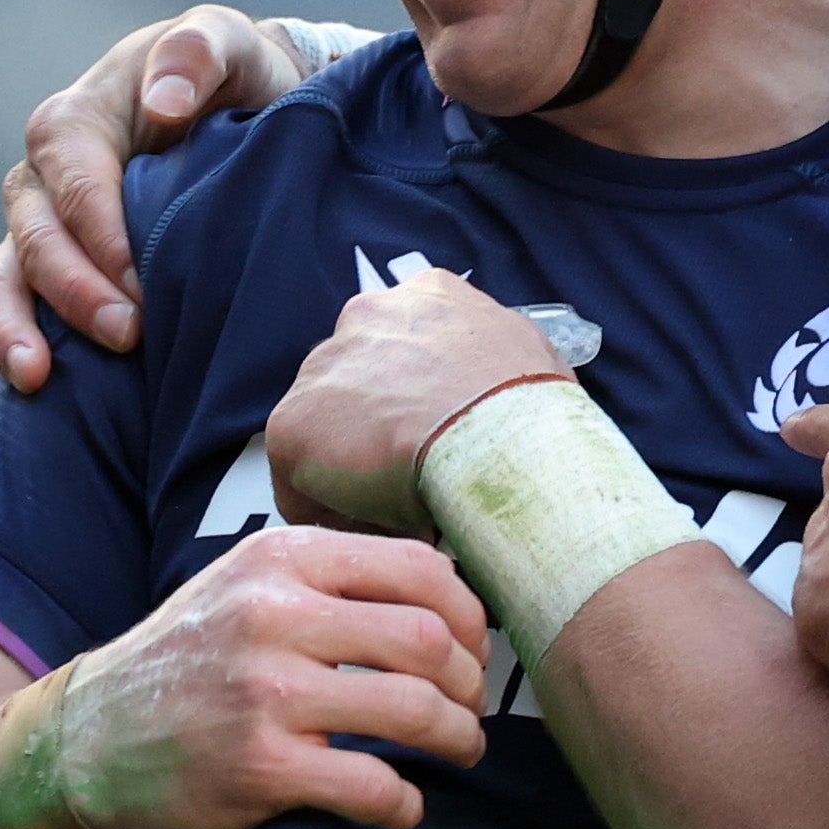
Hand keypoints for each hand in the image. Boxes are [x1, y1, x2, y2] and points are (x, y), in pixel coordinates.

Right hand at [0, 7, 315, 416]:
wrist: (248, 114)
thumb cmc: (238, 77)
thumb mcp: (229, 44)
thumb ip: (198, 53)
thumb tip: (163, 100)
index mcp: (81, 120)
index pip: (72, 175)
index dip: (97, 229)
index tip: (139, 282)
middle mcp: (47, 179)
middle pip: (33, 237)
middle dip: (69, 292)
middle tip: (124, 336)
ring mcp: (42, 230)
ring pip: (4, 282)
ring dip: (10, 332)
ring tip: (33, 380)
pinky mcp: (51, 274)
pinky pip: (6, 315)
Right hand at [14, 525, 491, 828]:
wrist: (83, 742)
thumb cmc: (185, 660)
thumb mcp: (244, 585)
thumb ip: (330, 575)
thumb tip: (446, 587)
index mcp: (281, 560)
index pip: (419, 568)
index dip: (470, 615)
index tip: (475, 648)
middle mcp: (273, 616)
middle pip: (428, 640)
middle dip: (469, 682)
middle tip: (471, 708)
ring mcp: (266, 693)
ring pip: (414, 710)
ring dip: (458, 738)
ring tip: (460, 749)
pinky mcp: (261, 767)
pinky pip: (373, 785)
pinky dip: (407, 802)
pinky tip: (405, 805)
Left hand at [267, 271, 565, 536]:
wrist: (502, 446)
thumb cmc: (535, 413)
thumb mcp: (535, 362)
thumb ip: (501, 369)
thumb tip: (503, 406)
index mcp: (430, 295)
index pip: (409, 344)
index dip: (422, 398)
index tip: (438, 436)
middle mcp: (368, 315)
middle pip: (361, 383)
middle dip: (382, 426)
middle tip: (420, 475)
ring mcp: (324, 367)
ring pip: (330, 432)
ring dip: (356, 468)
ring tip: (401, 512)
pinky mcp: (293, 425)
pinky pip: (303, 485)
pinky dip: (336, 513)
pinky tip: (378, 533)